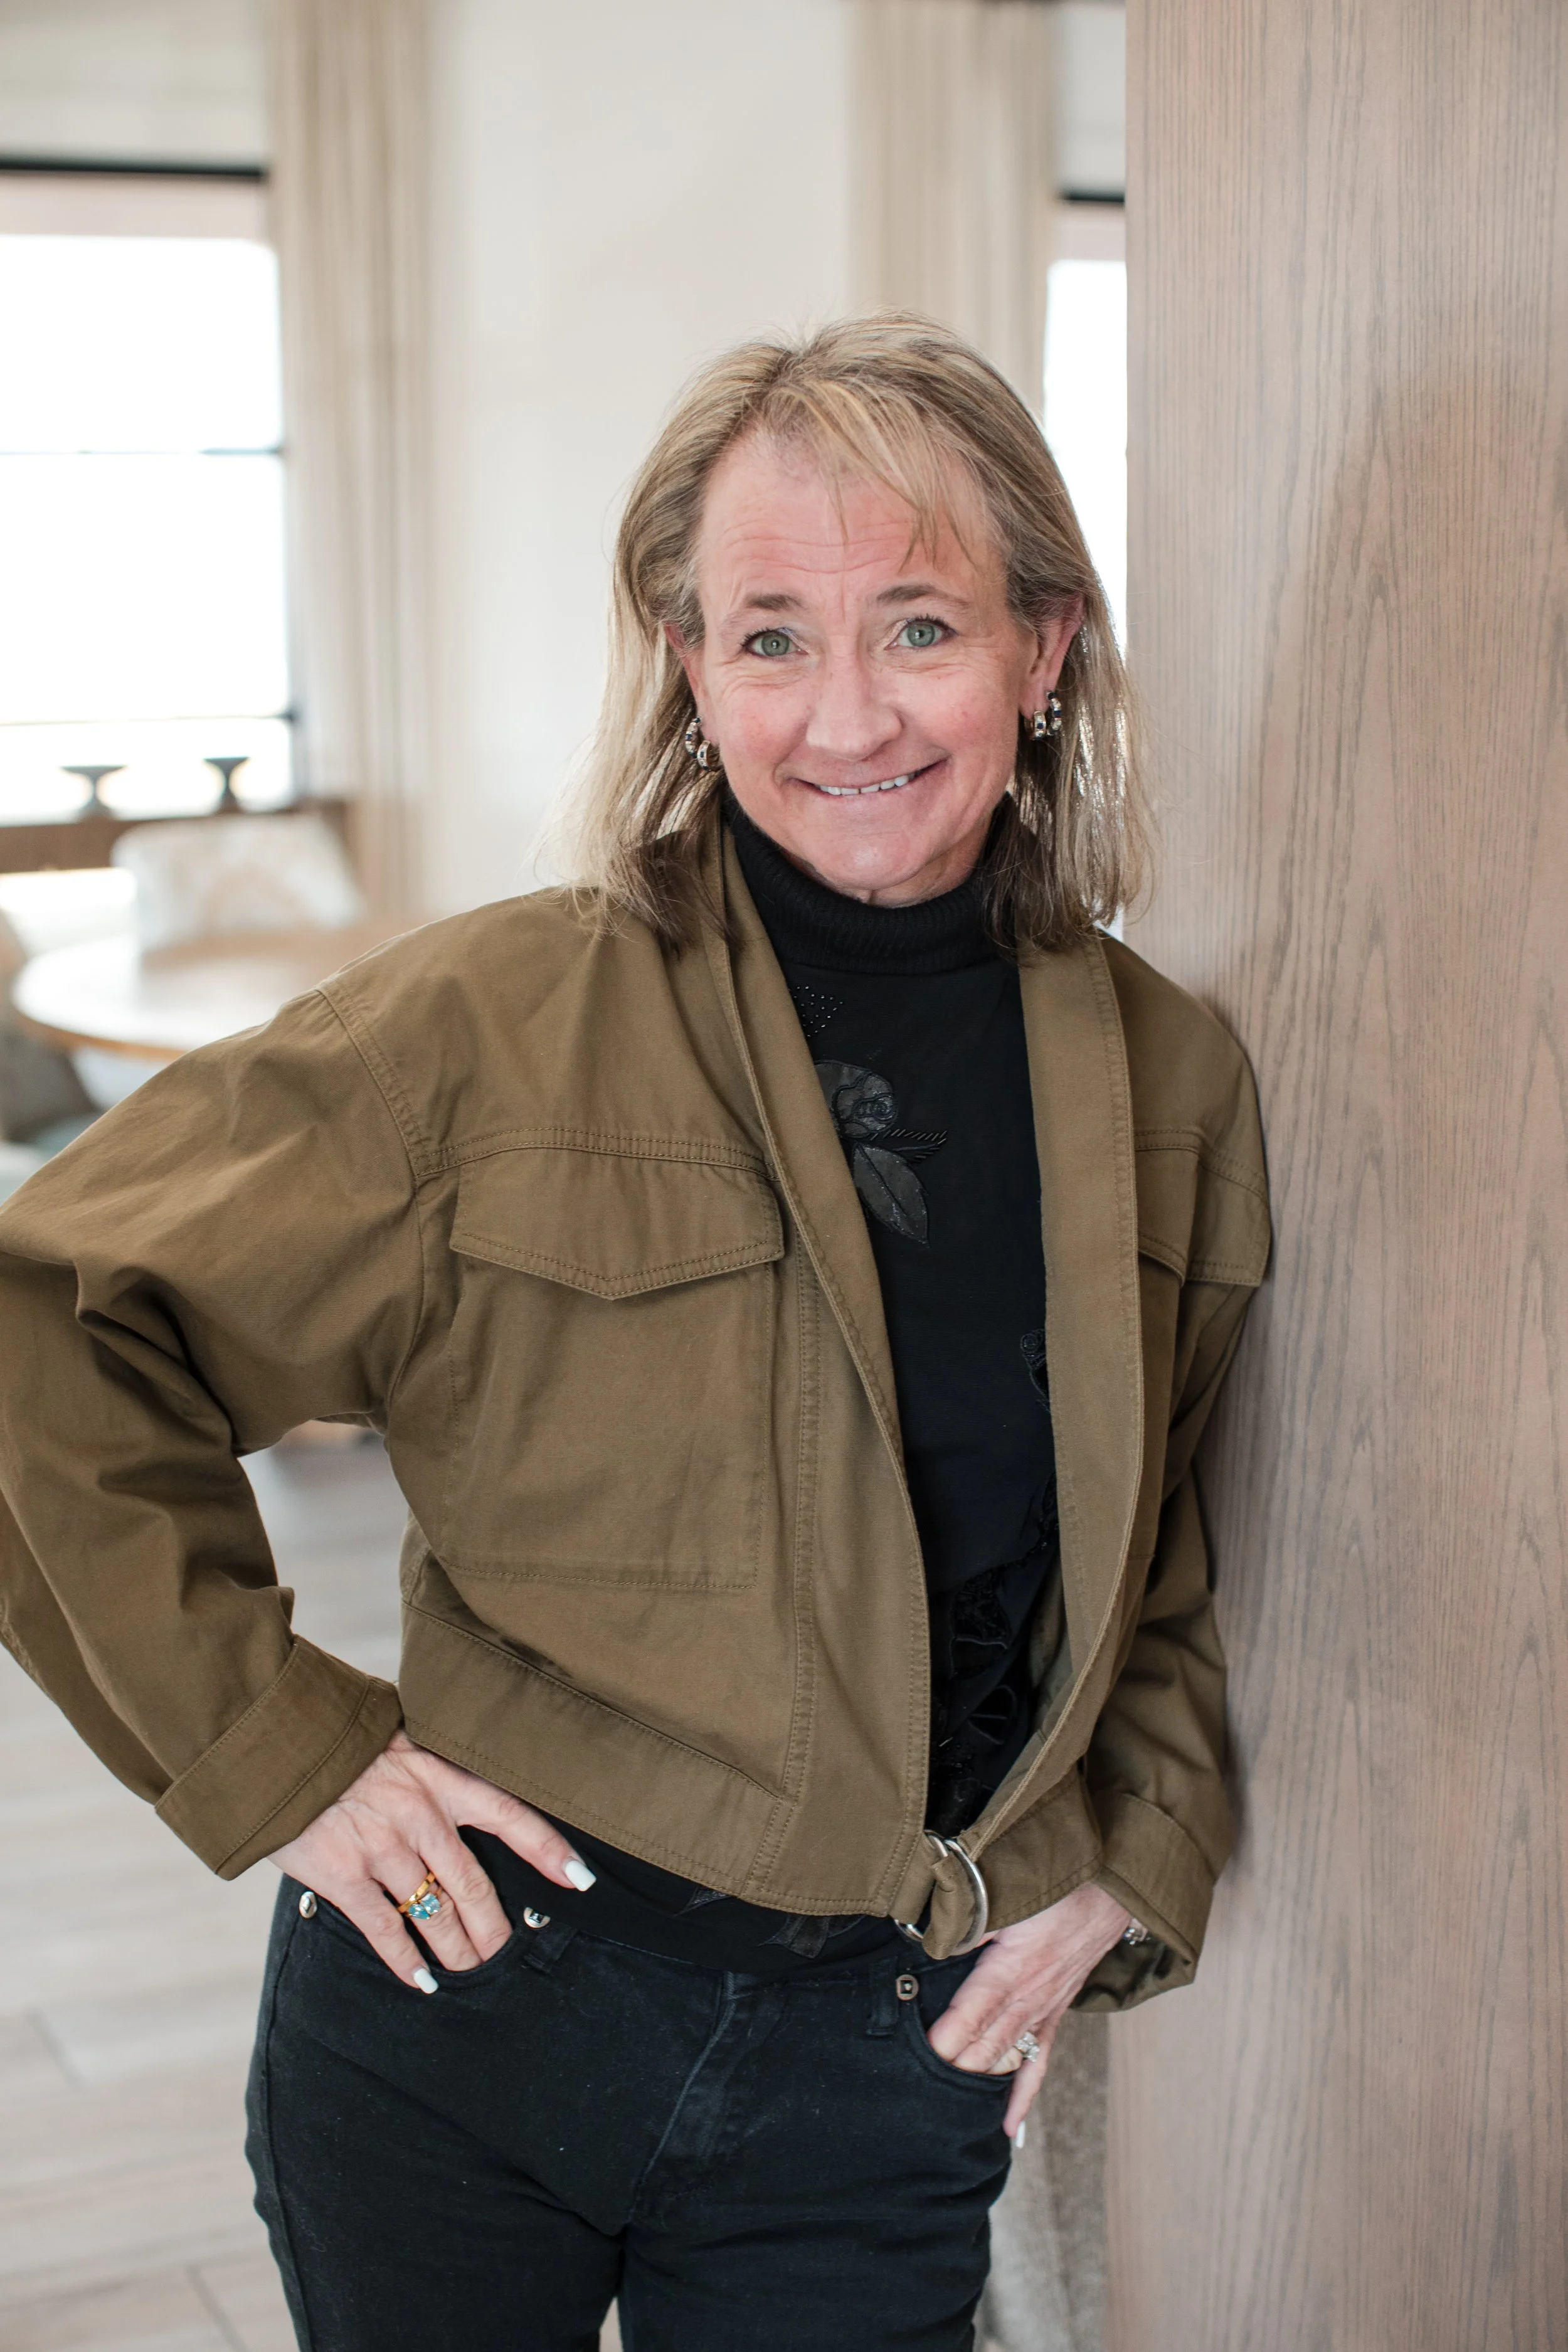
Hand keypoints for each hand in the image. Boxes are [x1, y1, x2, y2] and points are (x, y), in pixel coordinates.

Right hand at [268, 1730, 592, 1993]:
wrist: (276, 1742)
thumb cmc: (338, 1741)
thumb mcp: (398, 1740)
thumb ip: (430, 1772)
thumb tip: (458, 1795)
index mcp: (439, 1777)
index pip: (510, 1814)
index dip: (548, 1849)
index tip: (580, 1880)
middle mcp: (419, 1814)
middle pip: (473, 1884)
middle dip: (493, 1927)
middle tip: (503, 1952)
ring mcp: (382, 1847)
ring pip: (435, 1912)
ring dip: (457, 1949)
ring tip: (469, 1970)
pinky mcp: (342, 1874)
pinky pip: (384, 1927)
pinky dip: (405, 1959)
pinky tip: (422, 1979)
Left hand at [926, 1880, 1131, 2137]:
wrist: (1107, 1896)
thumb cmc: (1056, 1894)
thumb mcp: (1006, 1901)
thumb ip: (969, 1927)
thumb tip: (936, 1944)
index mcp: (1008, 1972)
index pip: (969, 2017)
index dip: (945, 2041)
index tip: (921, 2060)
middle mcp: (1025, 2001)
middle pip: (984, 2049)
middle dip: (954, 2072)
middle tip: (923, 2093)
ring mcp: (1041, 2013)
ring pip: (1006, 2059)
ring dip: (980, 2086)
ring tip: (952, 2114)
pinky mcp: (1054, 2016)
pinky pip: (1038, 2065)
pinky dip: (1023, 2096)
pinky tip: (1008, 2126)